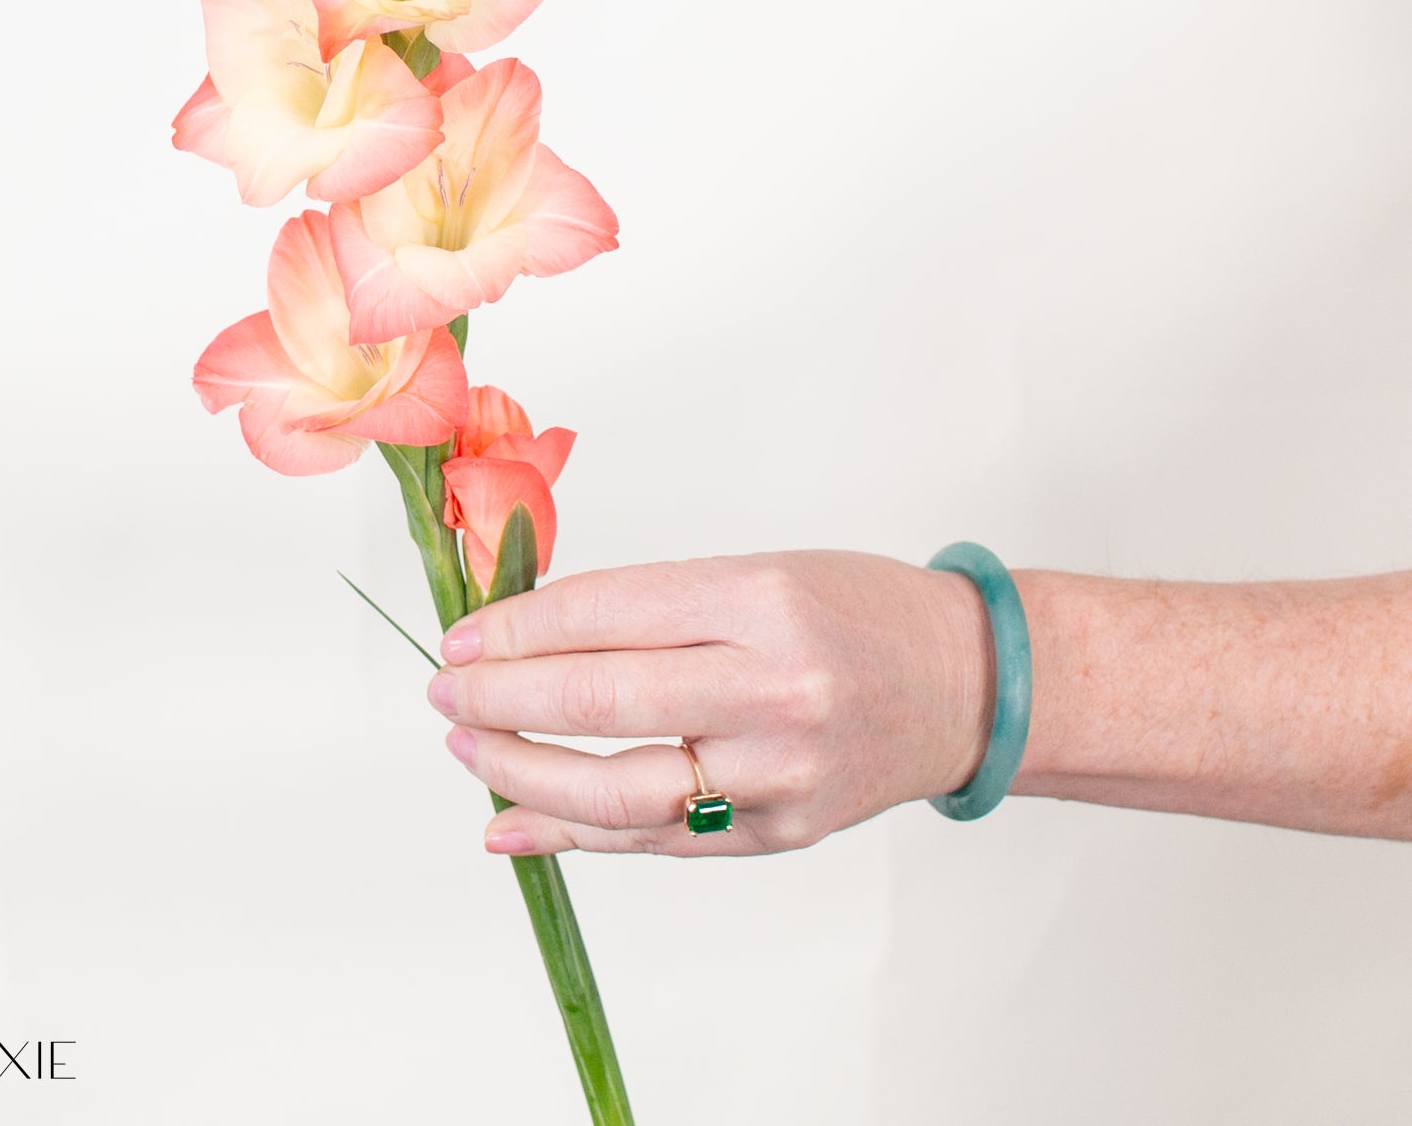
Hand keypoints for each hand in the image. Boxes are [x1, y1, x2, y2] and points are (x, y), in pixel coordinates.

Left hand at [427, 550, 994, 856]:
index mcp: (763, 600)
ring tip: (467, 749)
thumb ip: (655, 606)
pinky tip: (512, 824)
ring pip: (618, 788)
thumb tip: (529, 633)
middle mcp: (773, 688)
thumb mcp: (761, 573)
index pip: (608, 612)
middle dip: (501, 694)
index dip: (520, 626)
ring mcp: (778, 771)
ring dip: (523, 772)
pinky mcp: (779, 831)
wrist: (964, 685)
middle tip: (447, 687)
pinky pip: (656, 837)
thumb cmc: (855, 612)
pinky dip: (574, 835)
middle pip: (601, 697)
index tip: (465, 632)